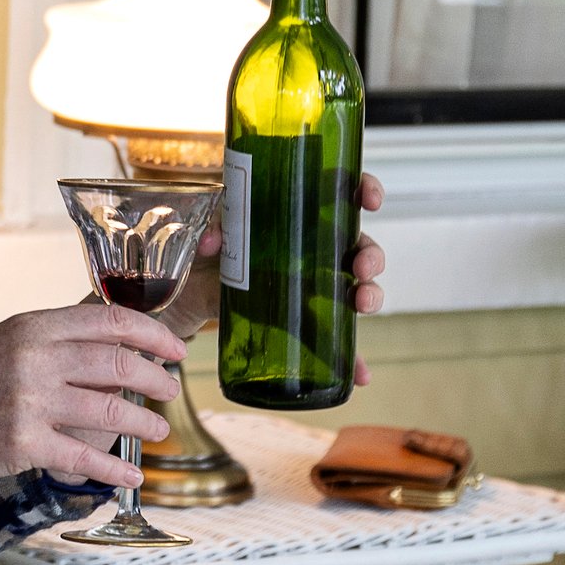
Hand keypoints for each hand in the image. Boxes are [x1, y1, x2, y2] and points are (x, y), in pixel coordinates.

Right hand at [0, 303, 187, 491]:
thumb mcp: (10, 341)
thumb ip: (58, 340)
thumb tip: (119, 347)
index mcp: (34, 326)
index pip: (109, 320)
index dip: (152, 333)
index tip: (175, 347)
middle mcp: (34, 359)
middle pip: (117, 362)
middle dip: (156, 377)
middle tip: (172, 388)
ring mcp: (29, 401)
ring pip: (110, 409)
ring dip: (144, 423)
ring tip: (159, 429)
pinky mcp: (24, 443)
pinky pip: (84, 457)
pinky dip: (115, 469)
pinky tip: (132, 475)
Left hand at [159, 172, 389, 382]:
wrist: (193, 286)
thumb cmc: (213, 244)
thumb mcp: (214, 226)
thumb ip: (216, 225)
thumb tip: (214, 242)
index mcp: (302, 215)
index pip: (344, 194)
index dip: (365, 190)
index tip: (370, 199)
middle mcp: (317, 248)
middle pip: (361, 245)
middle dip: (371, 255)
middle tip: (362, 267)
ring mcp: (314, 284)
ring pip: (358, 287)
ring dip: (372, 295)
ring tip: (362, 303)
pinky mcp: (302, 317)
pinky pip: (336, 339)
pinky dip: (354, 359)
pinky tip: (361, 374)